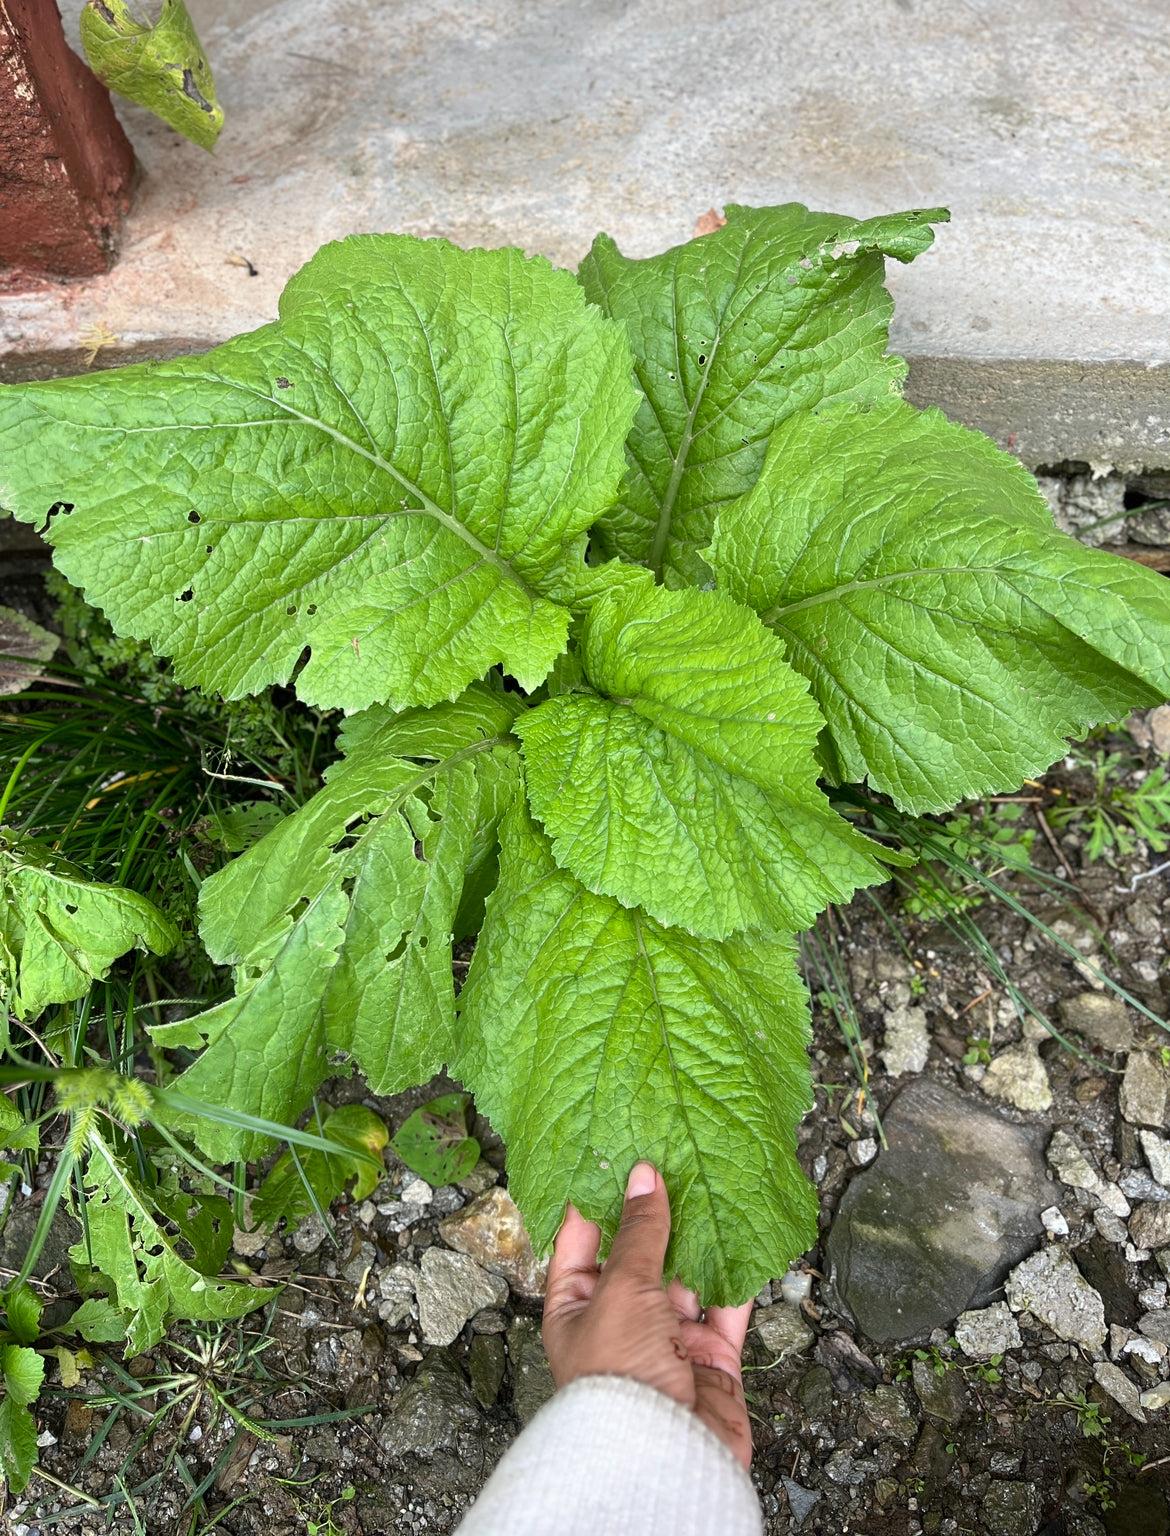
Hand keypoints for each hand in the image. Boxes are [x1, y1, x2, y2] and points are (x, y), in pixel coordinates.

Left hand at [541, 1162, 753, 1467]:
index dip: (596, 1202)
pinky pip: (726, 1310)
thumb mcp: (621, 1289)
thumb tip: (644, 1177)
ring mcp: (667, 1342)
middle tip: (671, 1161)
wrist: (663, 1459)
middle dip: (656, 1216)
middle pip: (639, 1258)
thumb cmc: (619, 1378)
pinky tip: (745, 1237)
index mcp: (576, 1309)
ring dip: (699, 1239)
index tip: (613, 1157)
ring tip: (711, 1187)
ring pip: (686, 1279)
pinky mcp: (710, 1361)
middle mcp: (621, 1323)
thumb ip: (640, 1233)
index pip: (580, 1245)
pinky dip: (737, 1276)